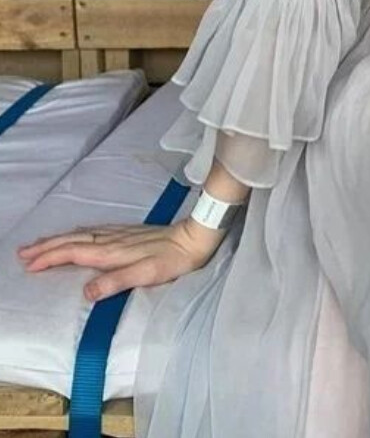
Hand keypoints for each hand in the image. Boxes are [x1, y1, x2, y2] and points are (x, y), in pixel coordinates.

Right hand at [16, 218, 224, 301]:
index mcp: (113, 252)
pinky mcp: (128, 232)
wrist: (194, 238)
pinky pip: (94, 230)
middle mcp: (112, 240)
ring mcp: (120, 234)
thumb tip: (85, 292)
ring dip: (58, 239)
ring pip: (81, 234)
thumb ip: (116, 282)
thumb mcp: (146, 275)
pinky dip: (77, 234)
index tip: (29, 265)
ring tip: (39, 244)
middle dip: (47, 247)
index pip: (74, 254)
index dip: (51, 258)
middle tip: (22, 253)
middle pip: (73, 242)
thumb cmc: (172, 260)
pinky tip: (75, 234)